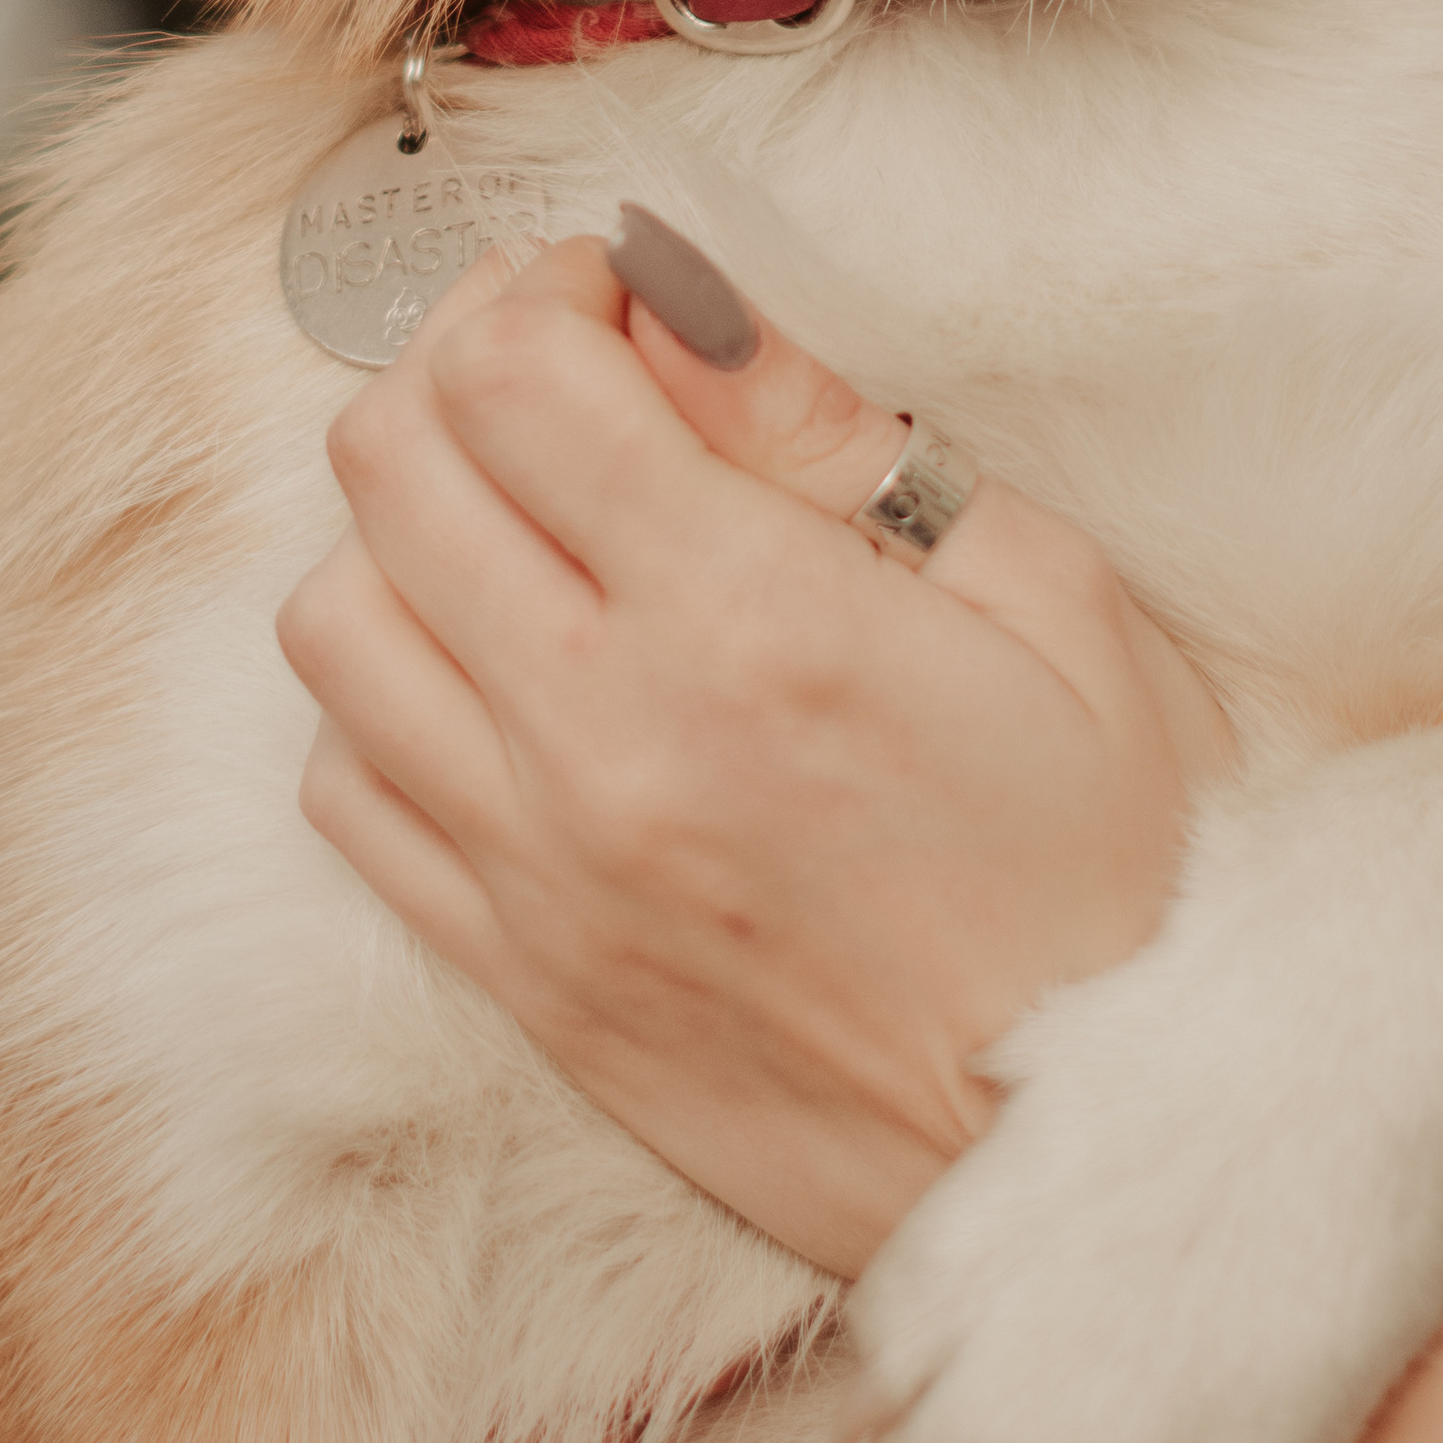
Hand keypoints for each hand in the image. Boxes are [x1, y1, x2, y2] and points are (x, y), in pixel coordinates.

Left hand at [278, 233, 1231, 1275]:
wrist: (1092, 1155)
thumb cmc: (1109, 870)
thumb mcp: (1045, 596)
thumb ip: (833, 436)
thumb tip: (675, 305)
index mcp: (753, 624)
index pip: (515, 377)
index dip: (552, 287)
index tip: (626, 300)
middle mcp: (606, 740)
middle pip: (391, 466)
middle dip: (461, 362)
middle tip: (566, 367)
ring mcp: (536, 870)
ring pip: (333, 621)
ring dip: (405, 528)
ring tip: (523, 522)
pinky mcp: (513, 974)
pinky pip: (344, 790)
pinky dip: (384, 695)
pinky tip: (494, 674)